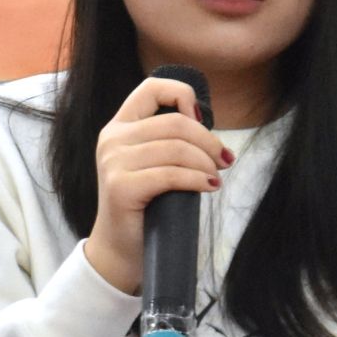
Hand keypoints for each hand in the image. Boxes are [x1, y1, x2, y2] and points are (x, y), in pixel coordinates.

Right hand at [83, 74, 232, 295]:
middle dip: (208, 140)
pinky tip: (209, 186)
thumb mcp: (152, 163)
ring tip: (215, 177)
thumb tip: (208, 128)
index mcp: (119, 127)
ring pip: (176, 148)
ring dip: (206, 163)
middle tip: (224, 160)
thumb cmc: (145, 206)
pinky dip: (197, 179)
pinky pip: (171, 174)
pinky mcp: (121, 187)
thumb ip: (169, 139)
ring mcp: (113, 163)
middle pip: (174, 122)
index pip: (152, 88)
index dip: (183, 95)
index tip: (203, 120)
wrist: (121, 249)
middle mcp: (112, 139)